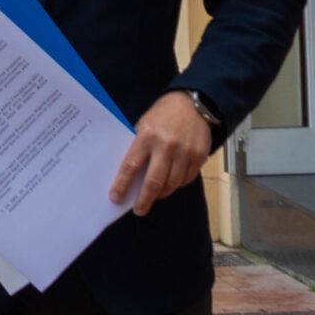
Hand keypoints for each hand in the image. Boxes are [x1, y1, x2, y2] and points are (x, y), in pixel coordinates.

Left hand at [111, 90, 211, 215]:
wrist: (193, 104)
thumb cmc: (163, 114)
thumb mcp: (144, 124)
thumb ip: (139, 146)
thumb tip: (132, 173)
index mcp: (147, 136)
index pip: (131, 165)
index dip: (122, 184)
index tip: (115, 197)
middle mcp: (166, 146)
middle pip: (154, 181)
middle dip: (145, 199)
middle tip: (139, 210)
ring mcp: (185, 153)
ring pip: (172, 184)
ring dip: (162, 193)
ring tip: (155, 196)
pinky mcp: (199, 157)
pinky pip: (186, 179)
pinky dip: (177, 185)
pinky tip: (171, 184)